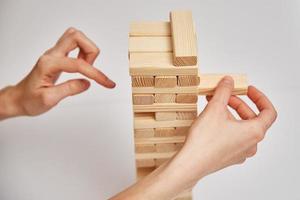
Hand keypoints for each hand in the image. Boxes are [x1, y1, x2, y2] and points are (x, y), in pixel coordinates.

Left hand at [0, 28, 114, 118]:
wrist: (20, 98)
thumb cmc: (30, 100)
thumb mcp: (48, 100)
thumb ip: (68, 89)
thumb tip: (87, 83)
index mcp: (49, 64)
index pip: (78, 64)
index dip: (96, 74)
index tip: (107, 84)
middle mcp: (51, 55)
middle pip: (76, 36)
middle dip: (90, 51)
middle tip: (91, 68)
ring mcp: (54, 54)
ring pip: (75, 37)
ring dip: (87, 50)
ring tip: (87, 67)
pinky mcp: (58, 56)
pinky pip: (74, 44)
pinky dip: (83, 52)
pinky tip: (83, 66)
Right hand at [172, 76, 276, 185]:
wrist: (191, 163)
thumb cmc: (204, 141)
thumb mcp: (215, 108)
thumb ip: (224, 91)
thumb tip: (228, 81)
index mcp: (254, 132)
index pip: (268, 112)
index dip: (260, 97)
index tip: (248, 90)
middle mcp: (251, 144)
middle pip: (252, 118)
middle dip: (238, 103)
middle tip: (224, 95)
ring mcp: (240, 152)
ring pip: (241, 127)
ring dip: (230, 113)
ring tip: (214, 106)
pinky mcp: (229, 156)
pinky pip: (233, 136)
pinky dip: (226, 125)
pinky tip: (211, 120)